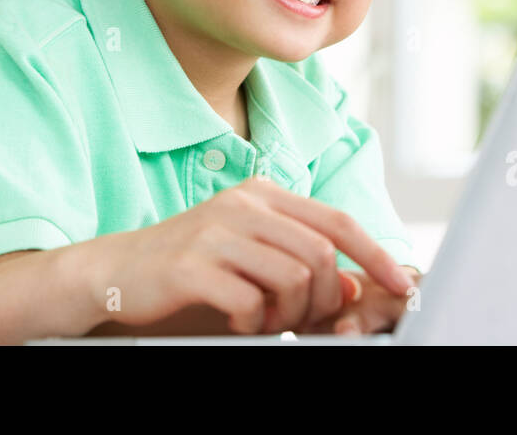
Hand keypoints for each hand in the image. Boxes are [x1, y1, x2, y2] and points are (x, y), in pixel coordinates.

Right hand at [80, 177, 414, 334]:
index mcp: (263, 194)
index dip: (376, 254)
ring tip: (267, 318)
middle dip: (326, 297)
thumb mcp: (251, 257)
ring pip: (295, 276)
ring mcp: (216, 232)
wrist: (115, 272)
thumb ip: (300, 263)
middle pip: (322, 252)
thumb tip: (352, 285)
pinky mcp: (192, 266)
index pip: (338, 220)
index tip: (402, 285)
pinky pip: (251, 301)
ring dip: (291, 312)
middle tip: (306, 318)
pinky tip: (238, 320)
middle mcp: (243, 204)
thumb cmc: (191, 265)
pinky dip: (254, 322)